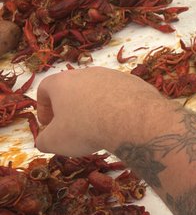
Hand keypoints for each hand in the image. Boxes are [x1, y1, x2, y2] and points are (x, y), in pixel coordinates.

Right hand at [35, 68, 161, 156]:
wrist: (131, 119)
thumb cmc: (84, 128)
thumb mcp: (54, 141)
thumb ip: (43, 140)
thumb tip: (44, 140)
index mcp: (63, 82)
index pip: (45, 88)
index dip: (43, 107)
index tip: (48, 124)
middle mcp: (88, 73)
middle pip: (73, 87)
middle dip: (69, 107)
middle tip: (71, 127)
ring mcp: (113, 75)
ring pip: (97, 90)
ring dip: (93, 106)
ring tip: (96, 127)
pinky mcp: (134, 82)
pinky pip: (119, 94)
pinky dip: (115, 107)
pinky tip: (117, 124)